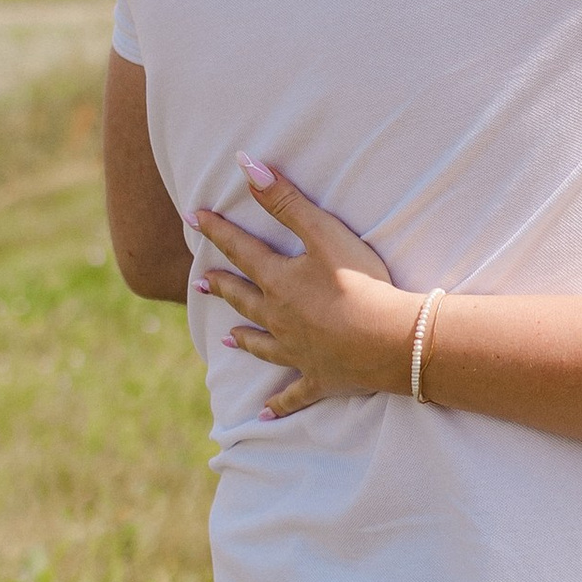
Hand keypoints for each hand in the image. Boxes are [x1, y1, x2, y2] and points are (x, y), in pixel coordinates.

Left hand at [189, 159, 419, 417]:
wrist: (389, 341)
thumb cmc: (360, 283)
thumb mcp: (324, 234)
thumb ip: (285, 200)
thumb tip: (246, 165)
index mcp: (279, 282)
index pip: (240, 250)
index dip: (216, 230)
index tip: (192, 217)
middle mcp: (279, 318)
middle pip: (244, 299)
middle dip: (223, 287)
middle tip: (201, 282)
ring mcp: (297, 352)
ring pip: (262, 345)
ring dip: (244, 339)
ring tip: (226, 339)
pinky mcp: (320, 378)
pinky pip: (294, 394)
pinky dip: (279, 404)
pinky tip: (264, 415)